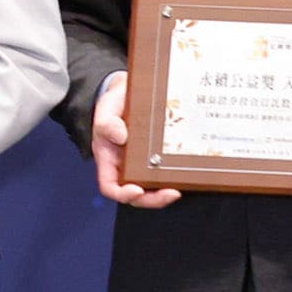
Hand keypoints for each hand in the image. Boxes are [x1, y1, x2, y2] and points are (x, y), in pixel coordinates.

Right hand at [89, 71, 181, 209]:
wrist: (129, 93)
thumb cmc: (114, 105)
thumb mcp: (105, 111)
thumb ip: (108, 123)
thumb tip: (121, 136)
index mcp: (109, 160)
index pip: (110, 186)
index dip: (123, 194)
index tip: (137, 190)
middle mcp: (125, 166)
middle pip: (136, 194)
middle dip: (153, 199)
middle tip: (170, 193)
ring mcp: (143, 163)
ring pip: (153, 187)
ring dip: (165, 191)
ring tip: (179, 187)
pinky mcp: (159, 156)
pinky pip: (166, 171)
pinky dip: (175, 175)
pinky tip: (186, 171)